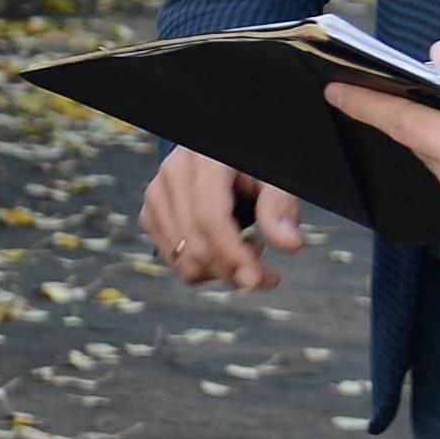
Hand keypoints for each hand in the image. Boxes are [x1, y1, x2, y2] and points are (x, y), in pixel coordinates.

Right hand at [143, 148, 302, 288]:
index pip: (210, 218)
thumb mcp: (273, 180)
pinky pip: (173, 259)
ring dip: (220, 272)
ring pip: (183, 260)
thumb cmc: (253, 169)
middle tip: (267, 274)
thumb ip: (279, 208)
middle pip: (196, 245)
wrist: (221, 158)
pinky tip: (224, 248)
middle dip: (233, 271)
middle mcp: (172, 174)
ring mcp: (156, 194)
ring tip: (247, 251)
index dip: (232, 254)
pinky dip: (202, 267)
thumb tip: (290, 246)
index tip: (258, 281)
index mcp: (203, 159)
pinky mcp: (150, 213)